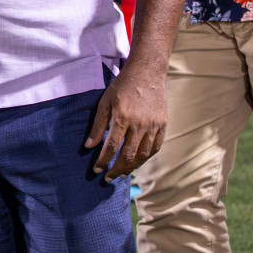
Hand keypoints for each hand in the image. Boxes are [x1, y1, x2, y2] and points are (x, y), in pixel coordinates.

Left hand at [85, 63, 167, 180]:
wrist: (146, 74)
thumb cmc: (121, 87)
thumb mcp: (104, 102)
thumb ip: (98, 126)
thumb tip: (89, 146)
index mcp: (123, 118)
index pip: (112, 147)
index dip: (104, 161)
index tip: (97, 170)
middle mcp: (140, 124)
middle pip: (128, 155)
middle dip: (117, 169)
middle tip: (108, 178)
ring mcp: (153, 126)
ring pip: (143, 154)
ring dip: (132, 167)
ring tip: (121, 174)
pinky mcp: (163, 125)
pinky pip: (155, 147)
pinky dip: (146, 158)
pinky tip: (137, 163)